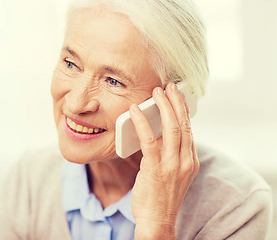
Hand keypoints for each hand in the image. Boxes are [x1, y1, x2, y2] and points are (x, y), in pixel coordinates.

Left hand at [130, 82, 198, 239]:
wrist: (157, 221)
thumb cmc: (161, 197)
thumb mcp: (172, 173)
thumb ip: (170, 154)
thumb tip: (158, 133)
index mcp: (190, 161)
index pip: (189, 129)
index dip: (183, 110)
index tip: (177, 95)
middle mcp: (185, 161)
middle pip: (183, 124)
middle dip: (176, 102)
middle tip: (168, 86)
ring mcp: (172, 165)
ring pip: (171, 128)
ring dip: (163, 107)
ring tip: (155, 92)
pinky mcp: (156, 169)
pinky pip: (149, 140)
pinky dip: (142, 123)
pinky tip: (135, 112)